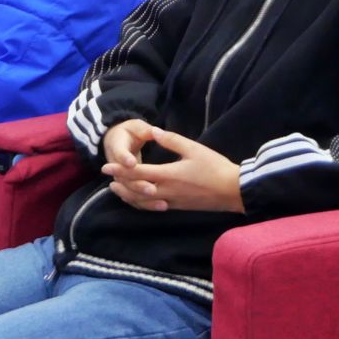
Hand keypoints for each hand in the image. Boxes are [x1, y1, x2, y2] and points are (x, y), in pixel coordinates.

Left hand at [101, 124, 243, 213]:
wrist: (232, 190)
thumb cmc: (214, 167)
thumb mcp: (194, 149)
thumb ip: (172, 140)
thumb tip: (154, 131)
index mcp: (169, 175)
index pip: (138, 173)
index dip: (120, 170)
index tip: (106, 166)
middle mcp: (166, 191)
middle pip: (136, 189)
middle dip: (120, 183)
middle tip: (106, 178)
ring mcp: (171, 202)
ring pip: (143, 202)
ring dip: (127, 196)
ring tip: (116, 190)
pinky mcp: (177, 207)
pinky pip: (152, 207)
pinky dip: (140, 204)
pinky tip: (137, 199)